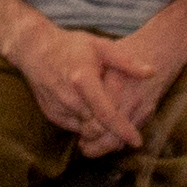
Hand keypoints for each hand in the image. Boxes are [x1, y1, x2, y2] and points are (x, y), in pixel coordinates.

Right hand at [21, 26, 152, 158]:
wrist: (34, 50)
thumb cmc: (71, 46)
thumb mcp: (100, 46)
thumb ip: (127, 62)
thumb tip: (152, 72)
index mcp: (83, 80)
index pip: (106, 113)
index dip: (123, 130)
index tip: (137, 141)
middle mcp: (69, 97)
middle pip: (96, 128)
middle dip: (113, 134)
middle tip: (127, 129)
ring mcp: (58, 107)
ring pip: (85, 130)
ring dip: (100, 129)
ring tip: (112, 118)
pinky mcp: (51, 114)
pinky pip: (74, 127)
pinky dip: (86, 124)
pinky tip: (93, 111)